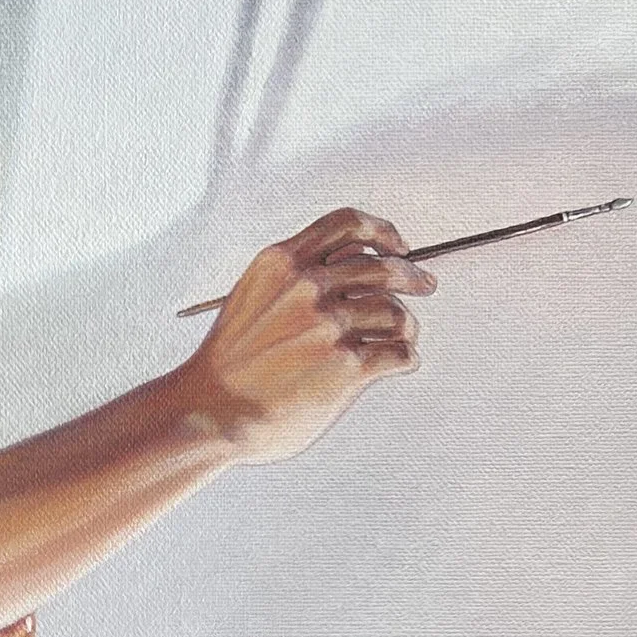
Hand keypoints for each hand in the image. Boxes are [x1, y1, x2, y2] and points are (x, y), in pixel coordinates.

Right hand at [179, 207, 435, 464]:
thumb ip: (294, 277)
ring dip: (407, 326)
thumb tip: (350, 266)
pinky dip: (406, 358)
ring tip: (402, 338)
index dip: (381, 231)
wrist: (210, 411)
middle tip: (425, 284)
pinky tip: (398, 364)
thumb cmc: (230, 362)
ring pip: (397, 313)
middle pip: (383, 266)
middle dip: (413, 275)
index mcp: (282, 262)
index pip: (346, 225)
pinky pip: (400, 353)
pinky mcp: (348, 367)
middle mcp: (308, 287)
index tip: (397, 246)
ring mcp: (329, 326)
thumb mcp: (251, 296)